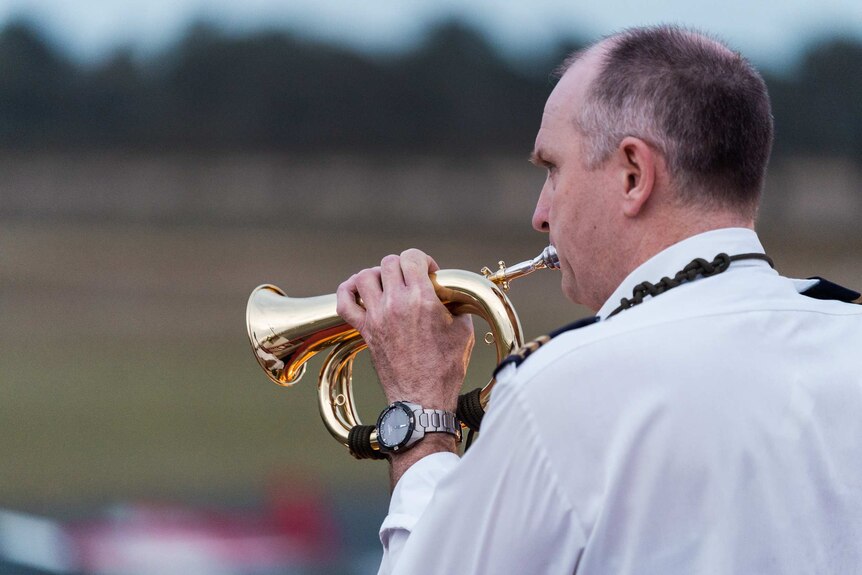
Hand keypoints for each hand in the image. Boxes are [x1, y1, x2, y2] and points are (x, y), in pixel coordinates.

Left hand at [336, 249, 474, 412]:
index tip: (429, 272)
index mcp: (421, 299)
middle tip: (411, 279)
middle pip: (389, 262)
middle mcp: (396, 303)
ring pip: (365, 276)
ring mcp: (377, 316)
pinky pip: (344, 302)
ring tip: (388, 284)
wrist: (423, 398)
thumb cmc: (445, 369)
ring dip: (377, 275)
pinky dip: (348, 291)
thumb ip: (456, 306)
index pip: (412, 257)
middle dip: (402, 266)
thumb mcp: (463, 331)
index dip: (422, 260)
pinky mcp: (365, 331)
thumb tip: (451, 295)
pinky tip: (359, 291)